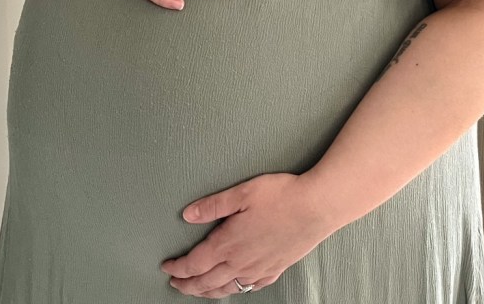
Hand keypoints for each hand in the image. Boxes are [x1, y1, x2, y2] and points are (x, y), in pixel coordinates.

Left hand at [160, 173, 334, 297]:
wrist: (316, 208)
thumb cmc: (281, 196)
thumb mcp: (242, 192)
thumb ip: (213, 206)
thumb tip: (187, 215)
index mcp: (228, 243)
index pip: (194, 264)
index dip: (177, 268)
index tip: (167, 267)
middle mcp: (241, 263)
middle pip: (206, 283)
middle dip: (187, 285)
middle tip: (175, 283)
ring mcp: (258, 270)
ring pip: (226, 290)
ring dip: (207, 292)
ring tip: (198, 290)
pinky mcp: (274, 270)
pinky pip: (249, 288)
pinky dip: (234, 290)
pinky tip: (235, 286)